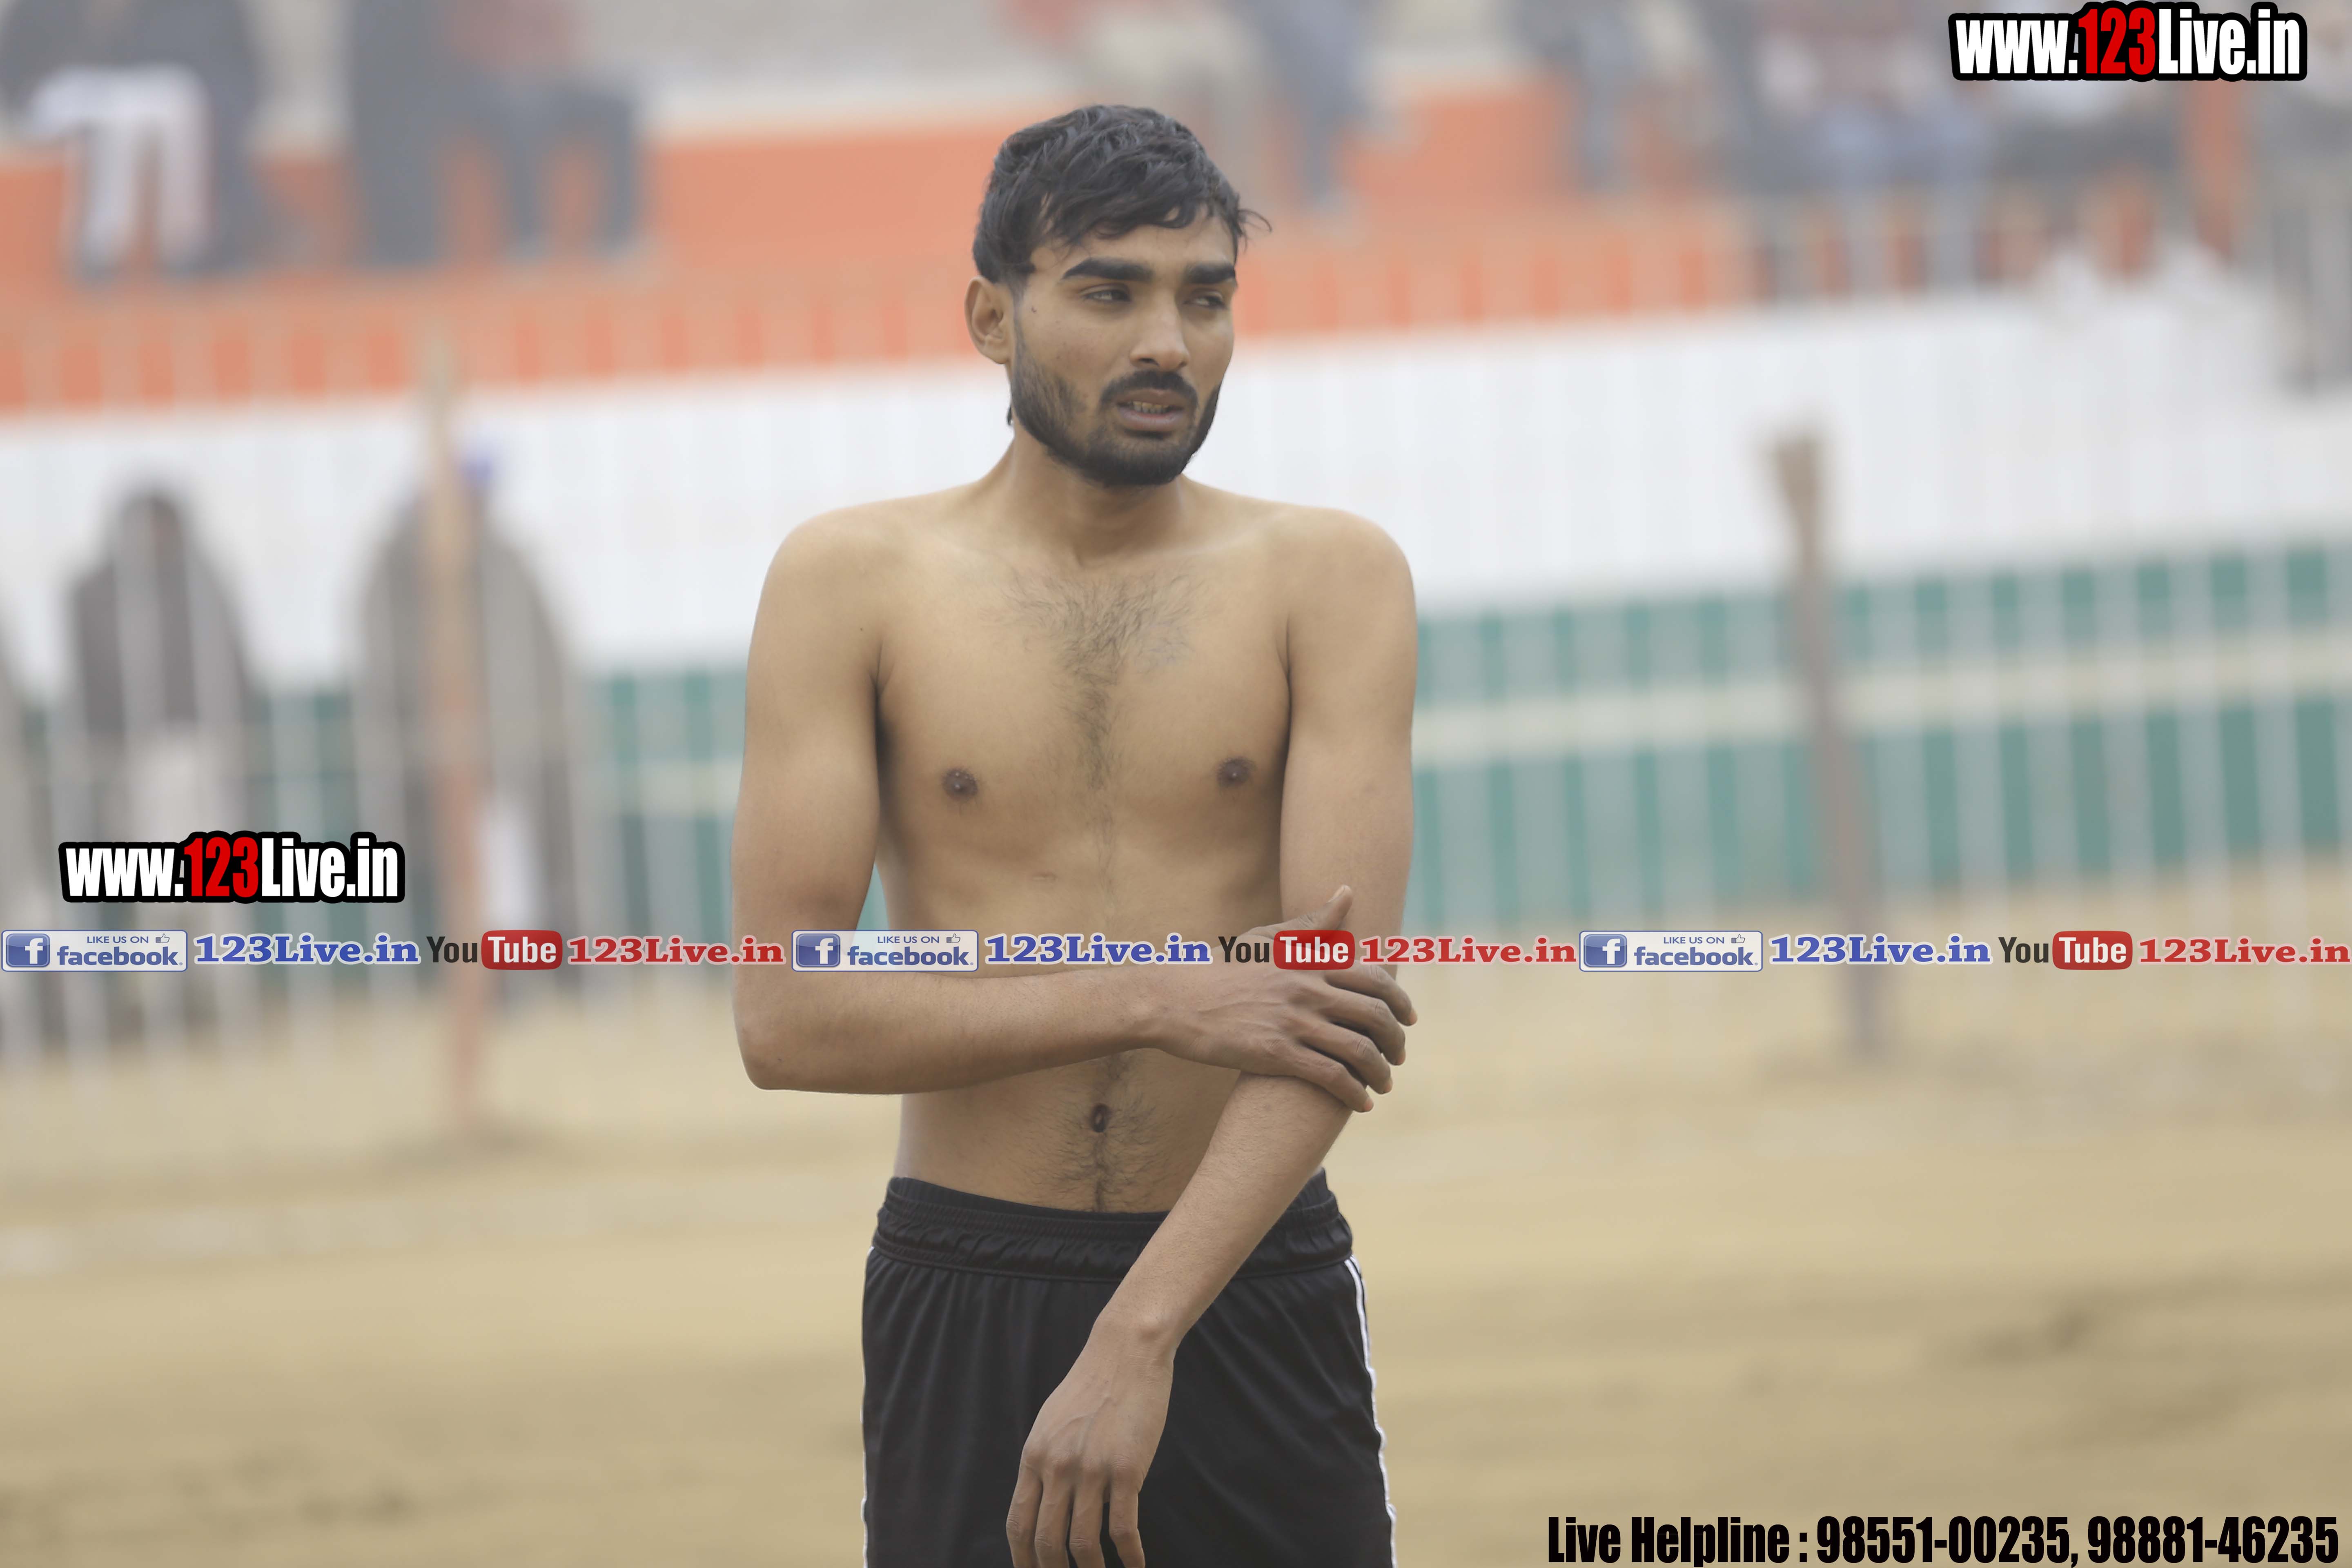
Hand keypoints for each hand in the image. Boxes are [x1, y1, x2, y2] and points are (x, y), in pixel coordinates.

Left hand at [1007, 1322, 1172, 1567]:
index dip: (1023, 1559)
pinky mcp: (1127, 1470)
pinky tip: (1136, 1567)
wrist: (1127, 1351)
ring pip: (1083, 1543)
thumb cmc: (1092, 1384)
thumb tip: (1047, 1499)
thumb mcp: (1052, 1421)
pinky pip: (1123, 1528)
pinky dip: (1130, 1556)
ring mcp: (1091, 1470)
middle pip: (1047, 1541)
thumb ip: (1046, 1461)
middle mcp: (1057, 1467)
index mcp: (1035, 1456)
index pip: (1018, 1523)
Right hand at [1137, 886, 1416, 1111]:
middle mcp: (1308, 989)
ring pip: (1359, 1050)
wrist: (1178, 1001)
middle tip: (1399, 1056)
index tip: (1409, 1020)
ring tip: (1384, 1084)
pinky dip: (1354, 1093)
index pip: (1375, 978)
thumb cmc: (1225, 969)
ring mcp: (1293, 1021)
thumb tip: (1347, 892)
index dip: (1401, 1002)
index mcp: (1310, 961)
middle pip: (1375, 1015)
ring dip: (1381, 1072)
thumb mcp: (1269, 938)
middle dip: (1396, 1040)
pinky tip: (1362, 1103)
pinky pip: (1331, 1077)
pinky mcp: (1276, 1053)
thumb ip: (1313, 922)